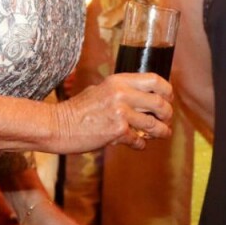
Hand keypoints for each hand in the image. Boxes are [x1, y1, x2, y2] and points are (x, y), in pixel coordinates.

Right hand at [58, 72, 172, 151]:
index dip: (166, 90)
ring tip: (163, 134)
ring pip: (154, 124)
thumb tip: (141, 96)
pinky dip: (141, 144)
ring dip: (162, 131)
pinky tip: (139, 144)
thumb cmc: (77, 110)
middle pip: (160, 103)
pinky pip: (139, 140)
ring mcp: (120, 113)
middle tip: (167, 119)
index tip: (168, 98)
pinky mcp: (117, 131)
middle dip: (167, 114)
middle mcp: (122, 94)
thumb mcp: (99, 90)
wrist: (58, 126)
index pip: (155, 80)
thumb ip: (120, 91)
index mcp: (118, 81)